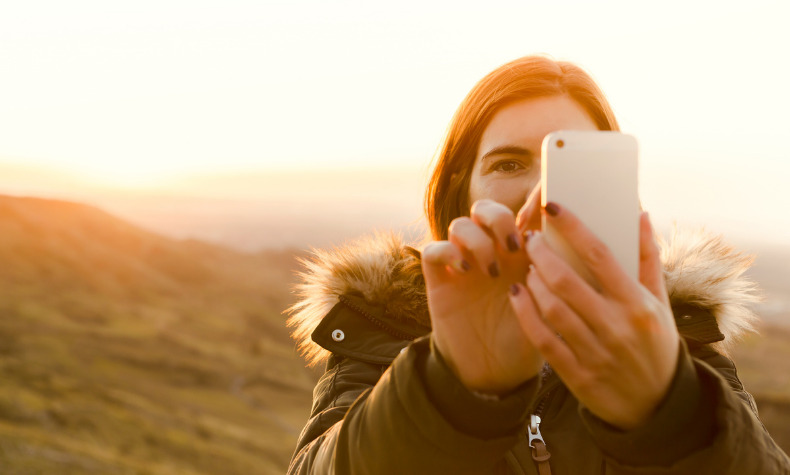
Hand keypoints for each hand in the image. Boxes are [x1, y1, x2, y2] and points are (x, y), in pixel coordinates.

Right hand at [421, 195, 542, 394]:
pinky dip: (447, 251)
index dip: (532, 199)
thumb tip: (590, 254)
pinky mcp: (441, 282)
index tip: (547, 196)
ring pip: (460, 224)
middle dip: (499, 218)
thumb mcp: (552, 310)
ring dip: (476, 239)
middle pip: (486, 210)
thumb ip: (561, 281)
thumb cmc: (527, 341)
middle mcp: (491, 255)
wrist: (494, 374)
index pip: (523, 214)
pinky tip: (464, 270)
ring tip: (492, 269)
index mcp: (521, 256)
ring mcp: (464, 266)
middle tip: (514, 244)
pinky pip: (433, 250)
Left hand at [508, 204, 679, 428]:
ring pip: (552, 308)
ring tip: (528, 266)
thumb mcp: (660, 303)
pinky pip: (543, 339)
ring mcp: (596, 353)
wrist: (656, 407)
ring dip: (533, 282)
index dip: (573, 228)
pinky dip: (525, 314)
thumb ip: (647, 259)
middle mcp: (617, 327)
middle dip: (542, 254)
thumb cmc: (656, 344)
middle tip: (531, 239)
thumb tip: (640, 214)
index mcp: (638, 305)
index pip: (600, 255)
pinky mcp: (577, 375)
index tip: (552, 207)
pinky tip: (517, 294)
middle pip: (567, 281)